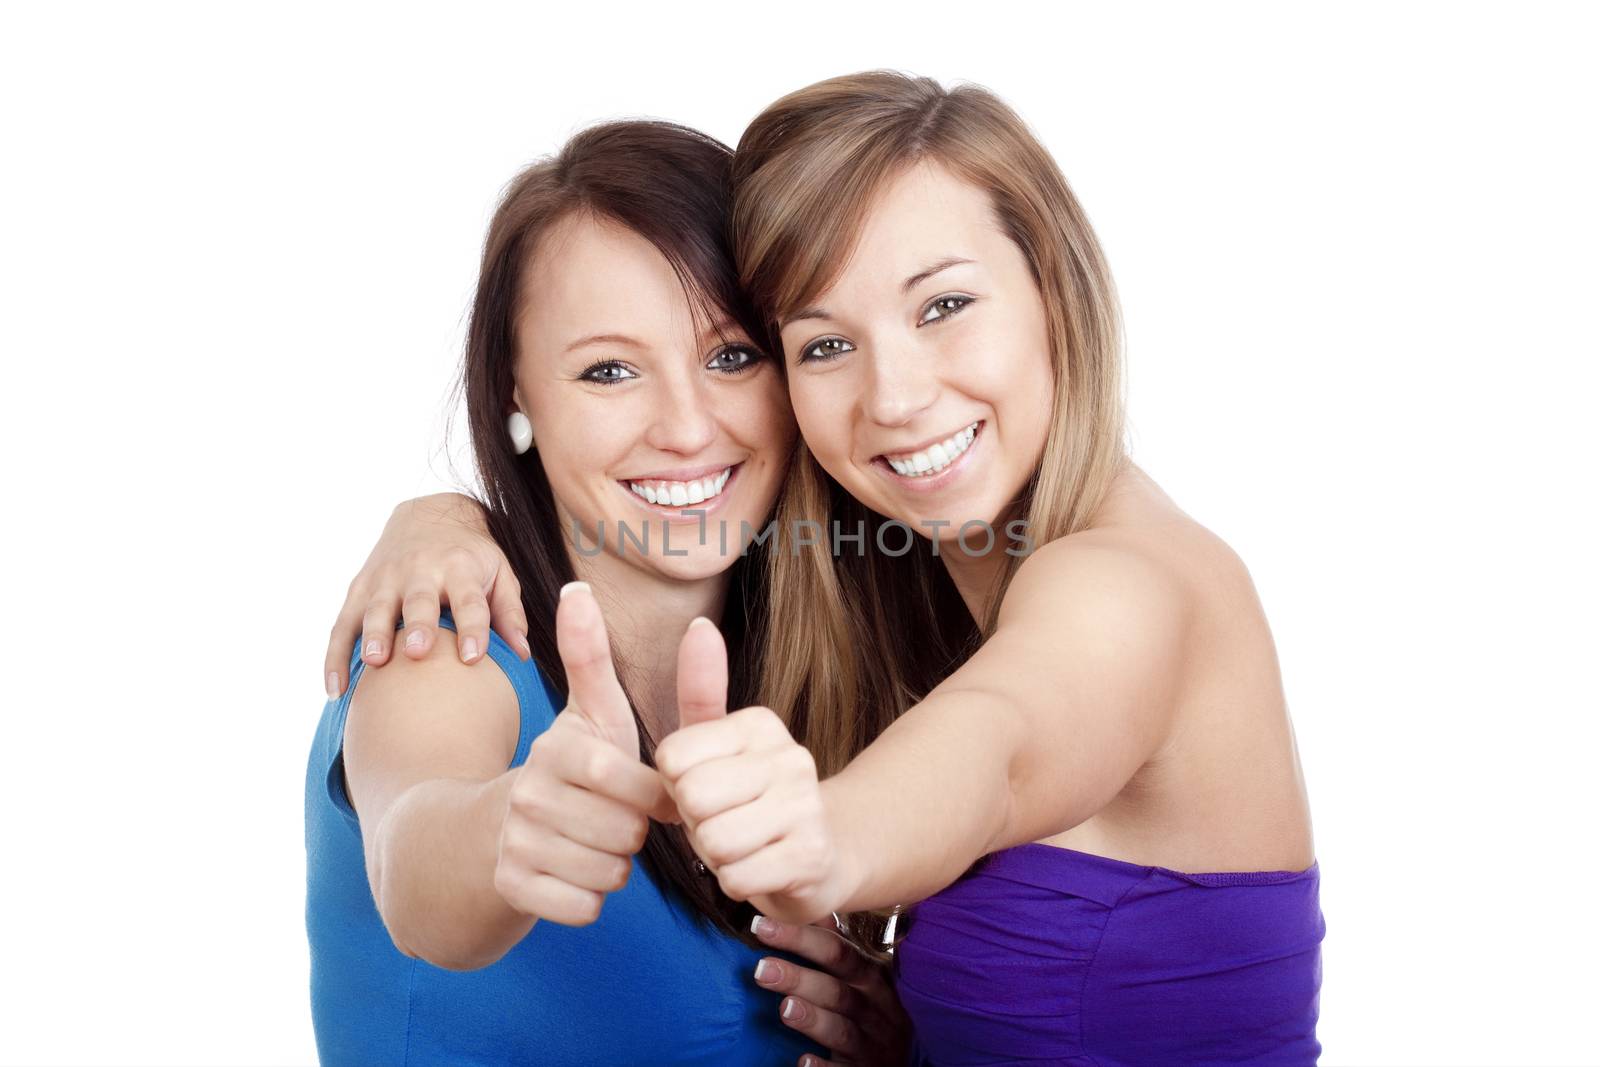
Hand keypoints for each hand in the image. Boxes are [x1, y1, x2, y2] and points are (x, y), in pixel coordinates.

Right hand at [324, 492, 525, 699]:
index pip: (469, 600)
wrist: (427, 515)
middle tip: (418, 653)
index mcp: (459, 567)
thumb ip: (509, 612)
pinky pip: (342, 625)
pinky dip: (335, 656)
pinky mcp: (358, 589)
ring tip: (374, 663)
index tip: (474, 658)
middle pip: (418, 600)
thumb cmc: (470, 557)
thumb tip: (522, 655)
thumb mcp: (499, 572)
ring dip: (374, 635)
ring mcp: (384, 579)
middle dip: (417, 625)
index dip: (473, 627)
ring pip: (375, 609)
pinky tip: (336, 690)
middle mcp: (420, 570)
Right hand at [491, 583, 673, 925]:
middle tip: (606, 821)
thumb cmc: (566, 771)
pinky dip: (586, 900)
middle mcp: (528, 791)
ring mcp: (513, 842)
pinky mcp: (508, 888)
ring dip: (610, 868)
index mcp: (558, 748)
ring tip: (587, 845)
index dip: (651, 798)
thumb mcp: (586, 714)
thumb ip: (591, 655)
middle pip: (628, 835)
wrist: (487, 836)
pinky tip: (568, 876)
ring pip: (609, 874)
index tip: (637, 792)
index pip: (637, 786)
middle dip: (630, 836)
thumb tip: (577, 583)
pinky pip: (584, 909)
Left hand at [655, 618, 856, 924]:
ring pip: (713, 842)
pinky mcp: (812, 856)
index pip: (671, 758)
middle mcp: (789, 755)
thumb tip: (699, 625)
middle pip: (691, 799)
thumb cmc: (749, 800)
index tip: (707, 789)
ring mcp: (806, 806)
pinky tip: (760, 869)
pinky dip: (738, 882)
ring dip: (716, 857)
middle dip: (696, 824)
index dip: (676, 787)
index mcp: (760, 724)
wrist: (821, 856)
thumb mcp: (717, 746)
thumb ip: (699, 690)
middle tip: (725, 822)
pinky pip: (737, 877)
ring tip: (743, 845)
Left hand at [751, 914, 910, 1066]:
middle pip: (838, 989)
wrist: (903, 1062)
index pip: (840, 952)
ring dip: (813, 1018)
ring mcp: (872, 1045)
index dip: (802, 937)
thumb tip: (812, 906)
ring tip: (784, 1008)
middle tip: (761, 968)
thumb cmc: (877, 1011)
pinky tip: (803, 1061)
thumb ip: (840, 946)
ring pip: (841, 1030)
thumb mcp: (867, 978)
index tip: (761, 925)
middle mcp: (876, 1010)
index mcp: (874, 979)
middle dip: (800, 976)